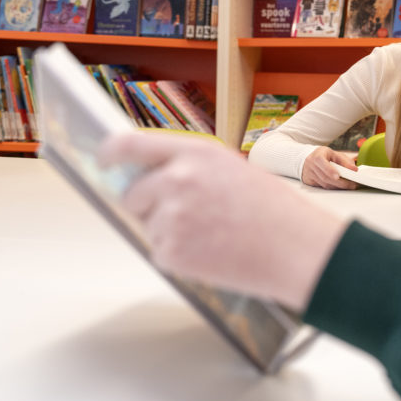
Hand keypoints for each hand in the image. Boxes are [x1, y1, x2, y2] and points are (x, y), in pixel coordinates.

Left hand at [98, 132, 347, 309]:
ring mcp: (170, 216)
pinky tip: (213, 251)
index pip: (129, 144)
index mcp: (194, 153)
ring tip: (214, 234)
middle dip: (148, 205)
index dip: (111, 153)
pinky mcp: (170, 250)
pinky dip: (180, 255)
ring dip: (171, 233)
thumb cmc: (273, 211)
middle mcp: (176, 179)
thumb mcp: (232, 169)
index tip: (104, 160)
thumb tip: (150, 177)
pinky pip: (160, 251)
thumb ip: (189, 167)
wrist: (295, 249)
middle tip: (187, 216)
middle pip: (132, 193)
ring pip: (148, 225)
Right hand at [301, 146, 358, 189]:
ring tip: (349, 186)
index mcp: (317, 156)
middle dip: (340, 182)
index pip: (322, 163)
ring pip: (324, 184)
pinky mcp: (309, 181)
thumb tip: (354, 169)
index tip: (338, 176)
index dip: (329, 170)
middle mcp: (311, 165)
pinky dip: (333, 187)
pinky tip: (340, 186)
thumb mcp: (334, 154)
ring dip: (338, 186)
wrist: (310, 159)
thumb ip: (345, 161)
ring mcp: (308, 174)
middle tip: (352, 184)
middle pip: (325, 177)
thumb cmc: (324, 155)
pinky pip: (322, 187)